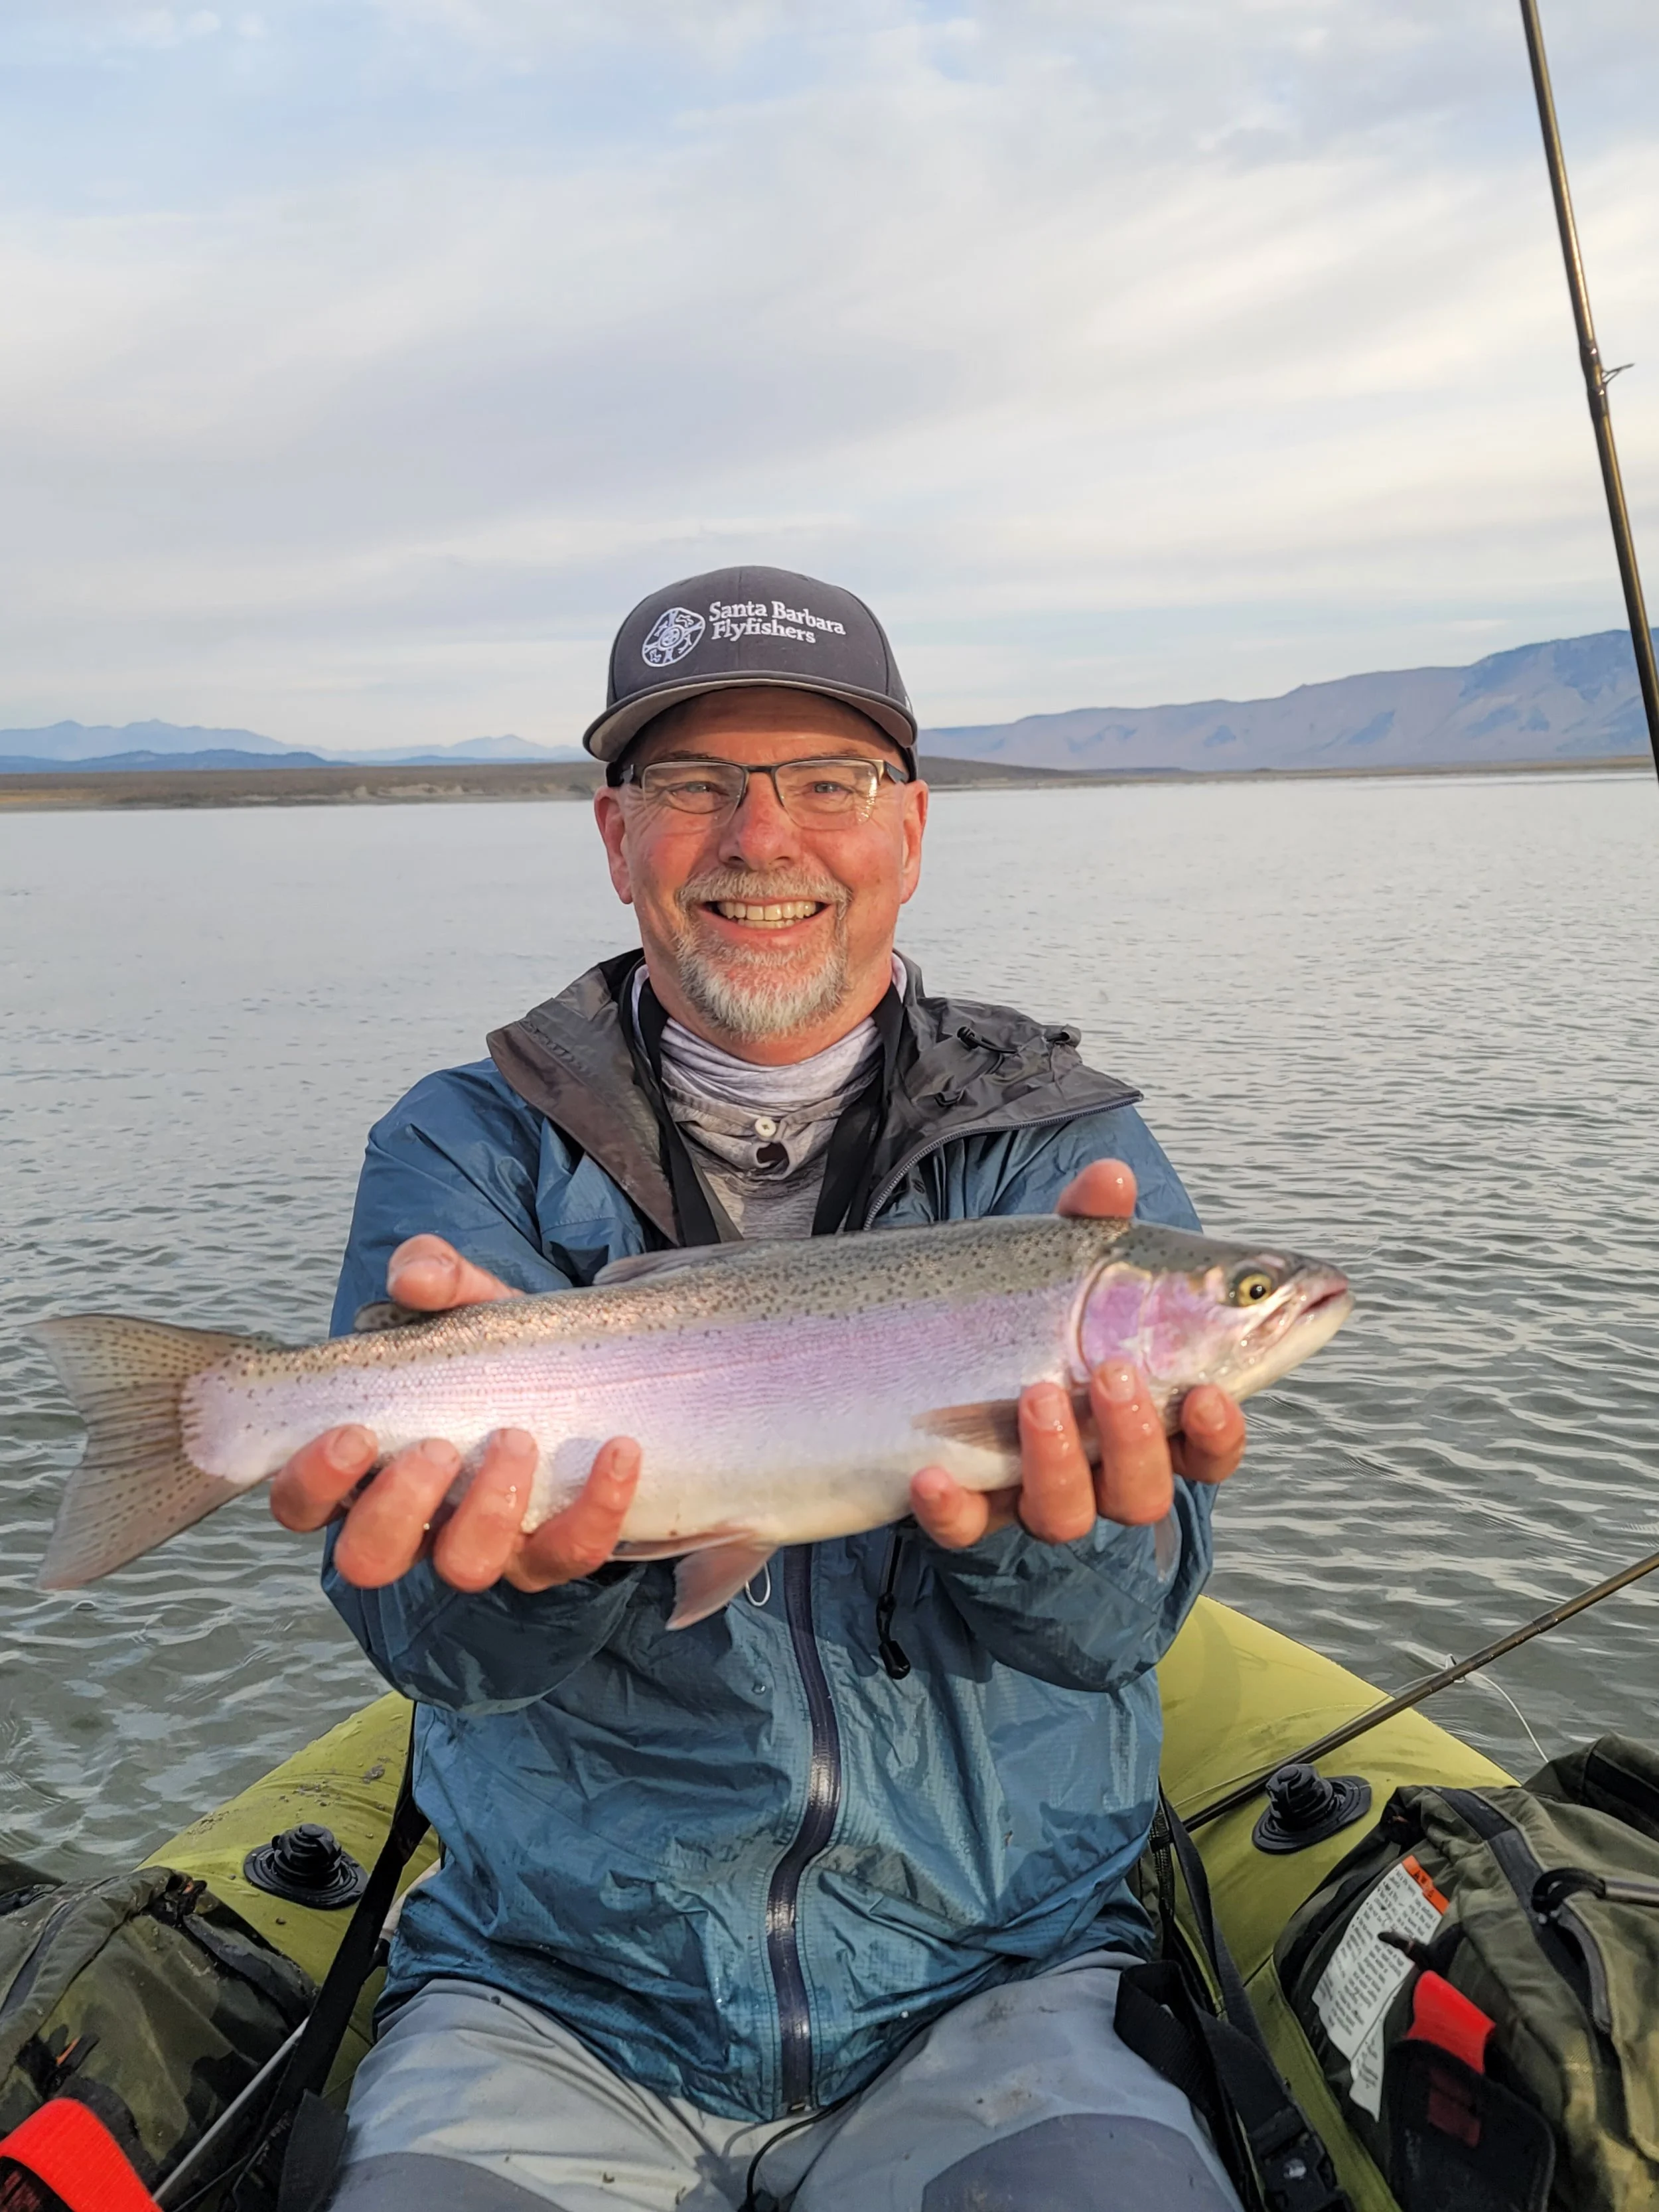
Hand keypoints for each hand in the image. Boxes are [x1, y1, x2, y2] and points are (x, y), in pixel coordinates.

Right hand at [269, 1234, 640, 1590]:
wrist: (578, 1371)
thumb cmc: (493, 1346)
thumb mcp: (465, 1299)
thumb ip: (434, 1272)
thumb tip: (414, 1276)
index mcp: (364, 1469)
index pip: (301, 1503)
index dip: (314, 1481)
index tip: (354, 1432)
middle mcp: (413, 1522)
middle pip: (370, 1557)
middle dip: (398, 1507)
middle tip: (438, 1446)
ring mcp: (484, 1544)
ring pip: (464, 1568)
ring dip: (487, 1509)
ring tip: (518, 1439)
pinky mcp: (553, 1549)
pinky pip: (570, 1552)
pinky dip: (596, 1507)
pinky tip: (618, 1451)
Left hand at [909, 1160, 1246, 1550]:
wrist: (927, 1350)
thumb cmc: (1028, 1307)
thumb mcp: (1058, 1263)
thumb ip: (1089, 1226)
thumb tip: (1111, 1177)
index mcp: (1144, 1416)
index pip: (1206, 1447)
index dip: (1221, 1434)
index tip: (1211, 1395)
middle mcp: (1096, 1468)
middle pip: (1142, 1492)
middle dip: (1136, 1439)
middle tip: (1113, 1373)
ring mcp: (1028, 1490)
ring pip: (1065, 1515)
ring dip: (1058, 1460)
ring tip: (1037, 1395)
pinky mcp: (962, 1506)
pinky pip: (961, 1529)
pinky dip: (950, 1507)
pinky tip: (930, 1473)